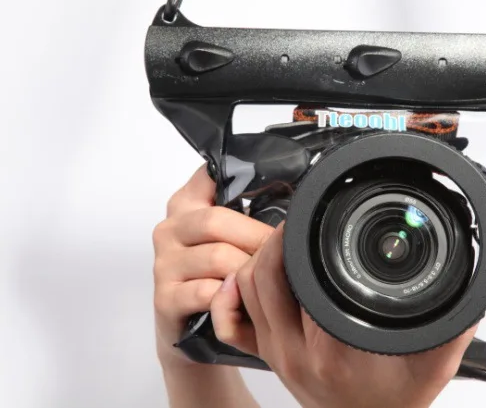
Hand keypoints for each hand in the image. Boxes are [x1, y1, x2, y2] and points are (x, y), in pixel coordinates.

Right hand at [152, 164, 270, 407]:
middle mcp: (170, 230)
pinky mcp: (165, 299)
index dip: (242, 181)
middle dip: (257, 239)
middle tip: (284, 253)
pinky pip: (207, 292)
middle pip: (216, 221)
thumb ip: (246, 212)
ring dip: (249, 271)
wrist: (191, 331)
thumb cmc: (219, 277)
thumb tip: (298, 197)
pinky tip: (246, 301)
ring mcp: (164, 264)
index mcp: (186, 205)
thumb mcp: (230, 239)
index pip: (210, 176)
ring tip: (269, 279)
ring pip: (217, 257)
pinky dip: (232, 297)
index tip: (274, 191)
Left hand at [212, 223, 477, 407]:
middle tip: (297, 220)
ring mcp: (277, 356)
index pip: (294, 274)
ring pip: (243, 290)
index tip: (311, 216)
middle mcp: (295, 353)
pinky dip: (233, 294)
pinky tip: (249, 275)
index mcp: (332, 347)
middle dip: (275, 238)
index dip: (295, 235)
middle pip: (261, 275)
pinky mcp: (268, 358)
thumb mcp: (434, 358)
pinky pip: (233, 322)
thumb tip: (466, 277)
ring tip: (283, 239)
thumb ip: (450, 318)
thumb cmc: (398, 399)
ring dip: (257, 258)